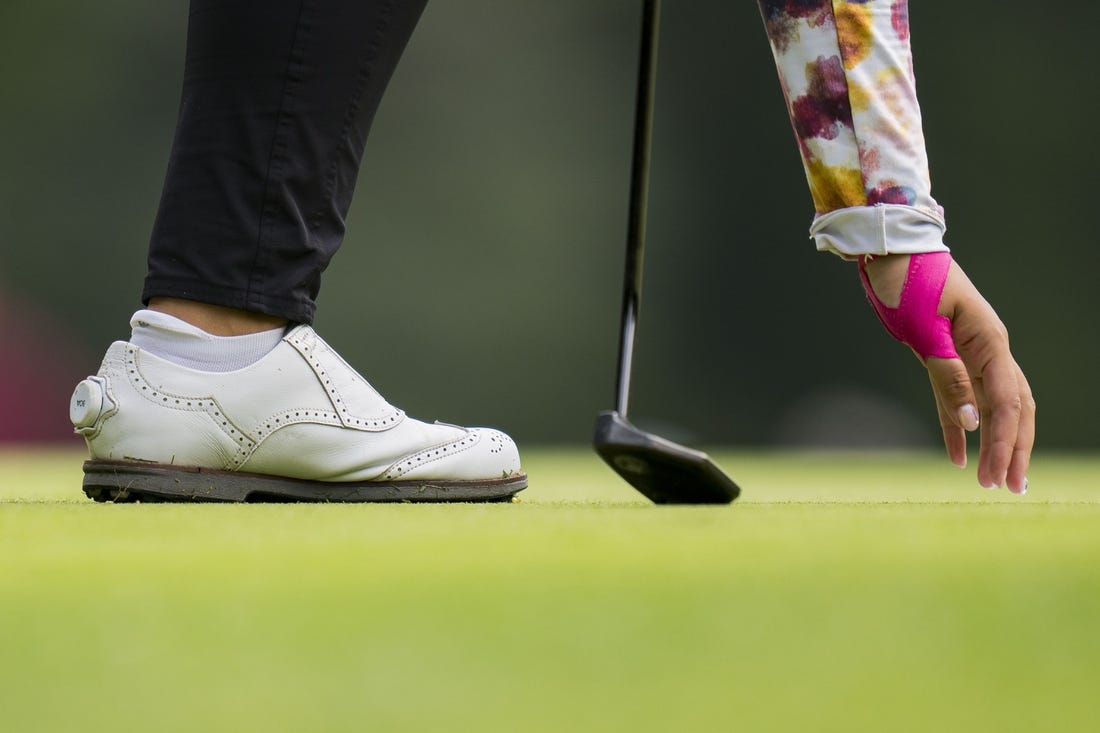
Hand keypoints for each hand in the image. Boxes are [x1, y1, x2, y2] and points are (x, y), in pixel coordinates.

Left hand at [862, 254, 1033, 493]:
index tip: (997, 476)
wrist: (891, 252)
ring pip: (992, 406)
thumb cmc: (909, 282)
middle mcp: (988, 350)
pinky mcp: (948, 356)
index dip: (1004, 442)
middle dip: (1013, 449)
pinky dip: (960, 428)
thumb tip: (974, 423)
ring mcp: (970, 353)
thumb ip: (949, 375)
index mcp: (989, 342)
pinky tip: (956, 458)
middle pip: (1012, 408)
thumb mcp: (925, 330)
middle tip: (1009, 489)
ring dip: (993, 443)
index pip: (1008, 402)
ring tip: (993, 481)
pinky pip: (961, 399)